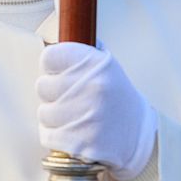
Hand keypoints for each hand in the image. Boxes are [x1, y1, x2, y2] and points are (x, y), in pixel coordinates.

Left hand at [37, 42, 156, 179]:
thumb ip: (80, 55)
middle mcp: (91, 87)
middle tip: (70, 98)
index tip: (60, 73)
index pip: (50, 56)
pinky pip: (48, 135)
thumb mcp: (107, 66)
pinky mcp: (79, 142)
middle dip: (52, 93)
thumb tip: (55, 39)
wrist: (138, 135)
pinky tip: (74, 132)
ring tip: (74, 116)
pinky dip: (56, 136)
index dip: (52, 66)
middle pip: (42, 85)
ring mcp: (85, 115)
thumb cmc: (117, 99)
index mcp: (96, 64)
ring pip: (43, 112)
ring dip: (54, 117)